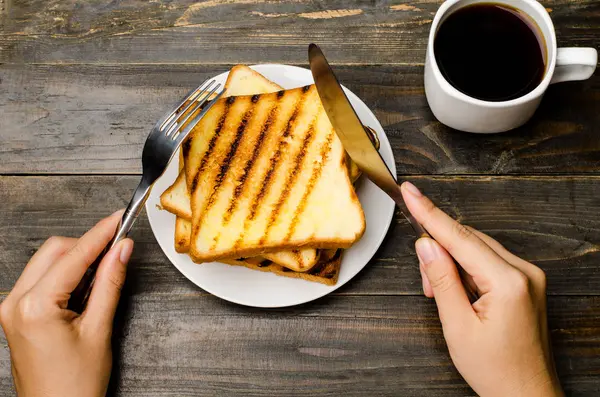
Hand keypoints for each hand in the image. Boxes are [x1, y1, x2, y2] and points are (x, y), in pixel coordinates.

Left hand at [0, 211, 133, 396]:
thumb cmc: (75, 385)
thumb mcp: (100, 330)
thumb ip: (110, 283)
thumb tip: (121, 250)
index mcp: (34, 307)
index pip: (73, 256)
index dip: (101, 233)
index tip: (120, 218)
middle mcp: (15, 303)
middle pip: (55, 251)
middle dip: (88, 245)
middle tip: (119, 246)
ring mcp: (12, 308)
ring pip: (47, 262)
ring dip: (77, 259)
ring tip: (106, 270)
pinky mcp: (17, 314)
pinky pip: (42, 279)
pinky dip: (66, 274)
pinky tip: (87, 284)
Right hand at [400, 182, 562, 396]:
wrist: (527, 396)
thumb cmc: (496, 371)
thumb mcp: (457, 327)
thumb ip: (441, 280)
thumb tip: (426, 245)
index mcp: (508, 282)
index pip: (459, 237)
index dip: (430, 213)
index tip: (411, 192)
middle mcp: (524, 272)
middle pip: (468, 241)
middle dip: (439, 254)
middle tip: (426, 284)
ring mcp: (528, 277)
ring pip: (476, 250)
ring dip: (452, 266)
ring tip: (443, 297)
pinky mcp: (526, 283)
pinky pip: (488, 262)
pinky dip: (467, 272)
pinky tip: (460, 294)